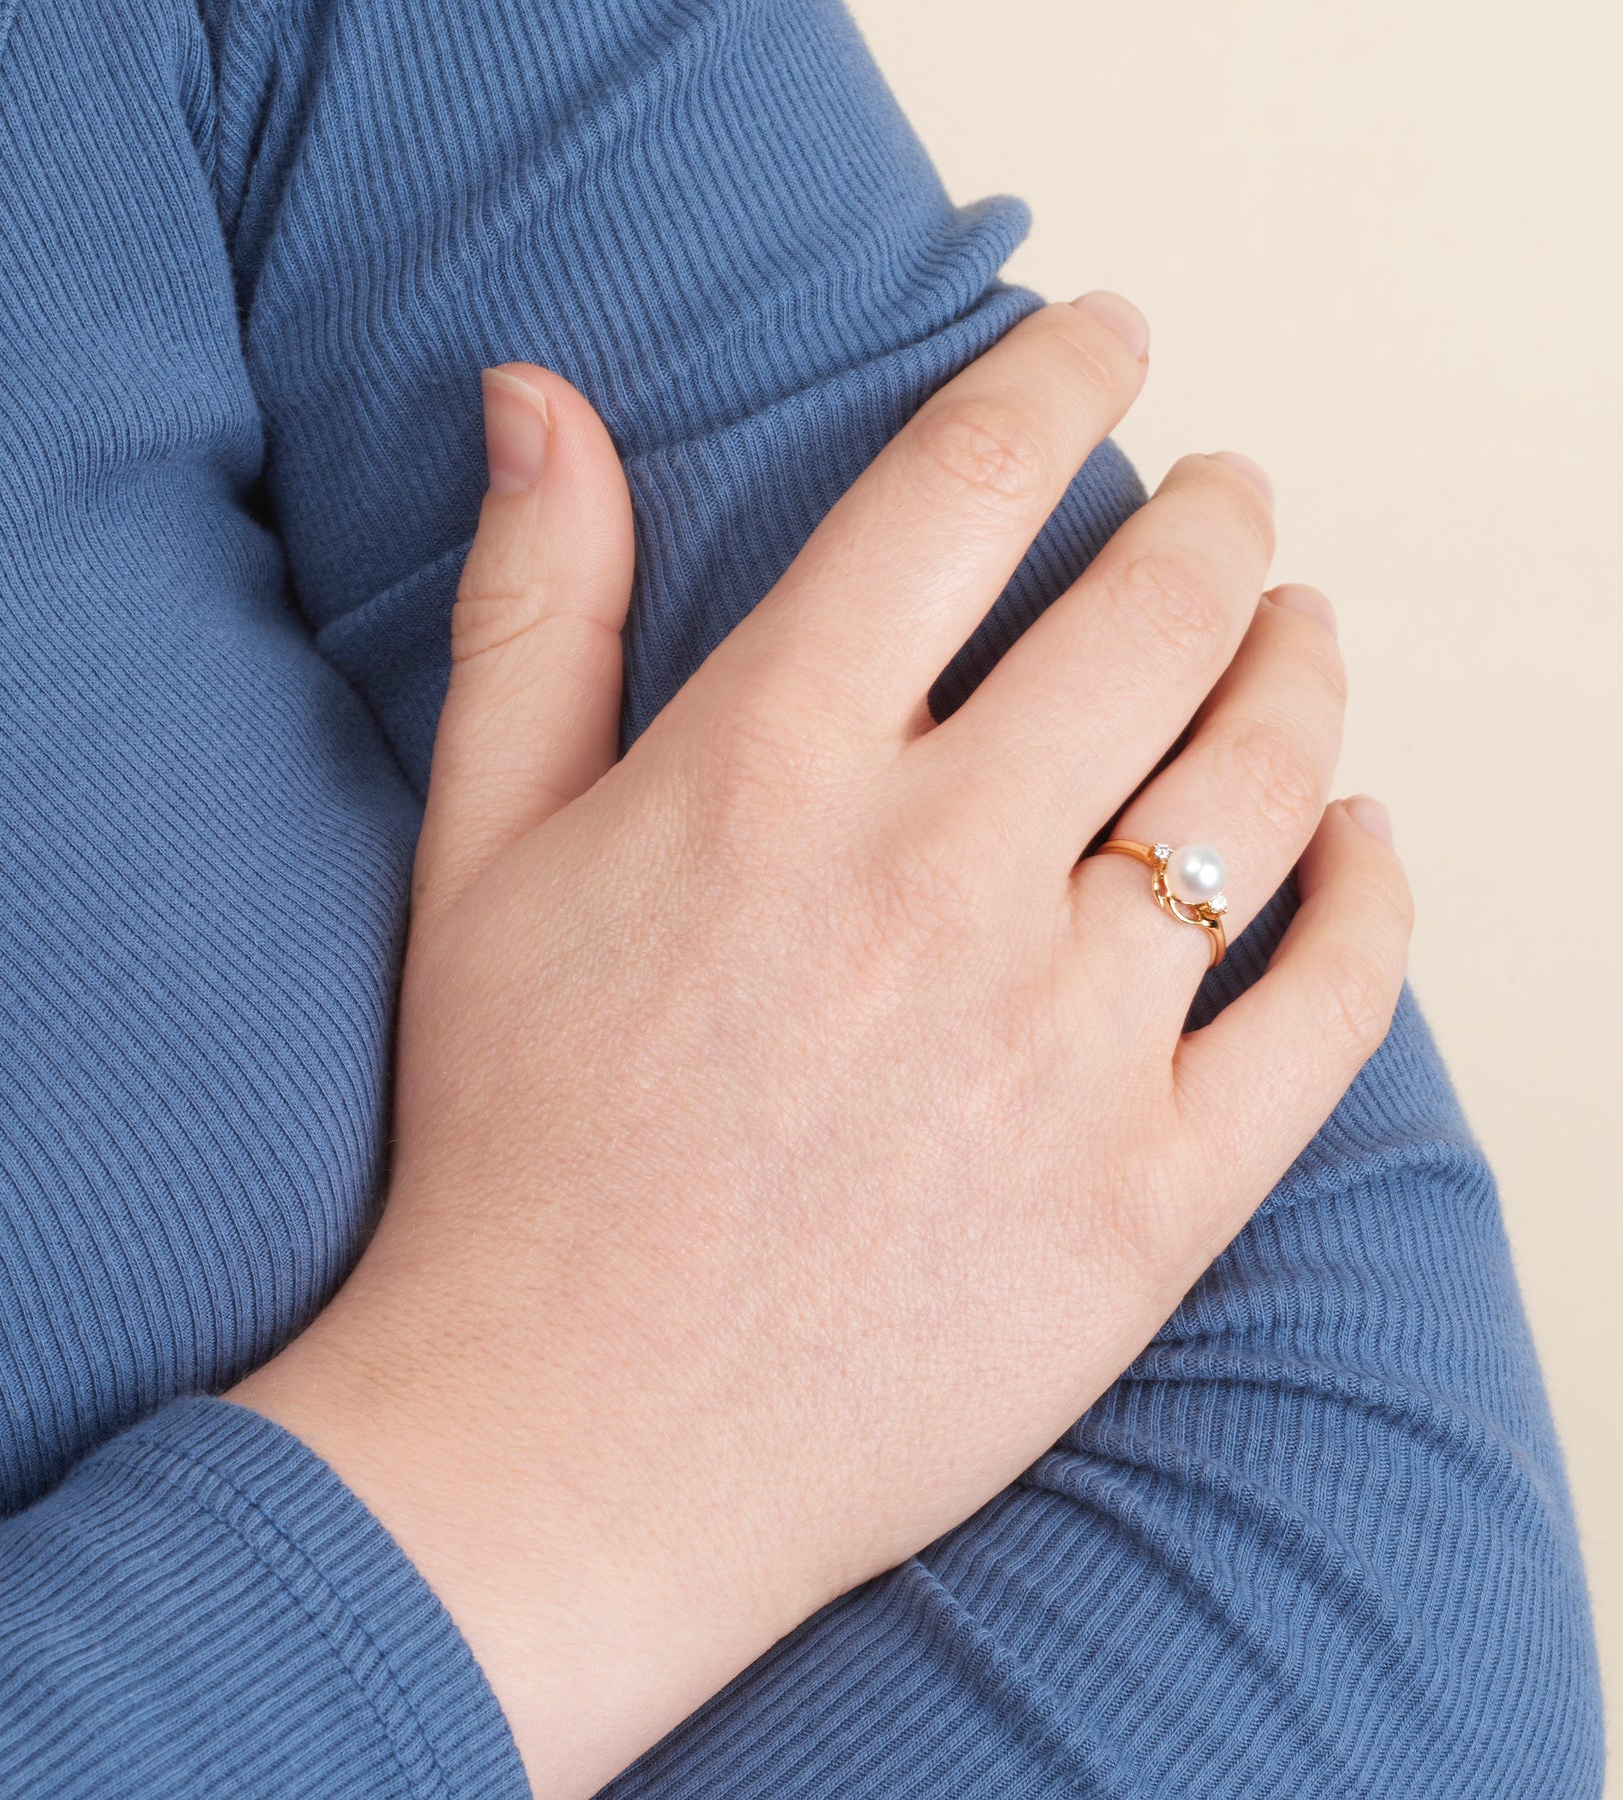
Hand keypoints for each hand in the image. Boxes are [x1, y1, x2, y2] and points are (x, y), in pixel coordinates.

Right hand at [232, 296, 1411, 1798]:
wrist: (569, 1444)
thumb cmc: (512, 1139)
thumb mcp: (479, 854)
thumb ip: (532, 609)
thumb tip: (537, 392)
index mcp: (775, 772)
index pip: (961, 488)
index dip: (1055, 373)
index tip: (1103, 333)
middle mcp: (941, 877)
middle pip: (1156, 612)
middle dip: (1214, 515)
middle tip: (1228, 495)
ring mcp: (1065, 1041)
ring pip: (1268, 781)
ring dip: (1304, 670)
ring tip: (1299, 633)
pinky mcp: (1151, 1196)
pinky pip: (1331, 1003)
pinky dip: (1372, 897)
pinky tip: (1358, 848)